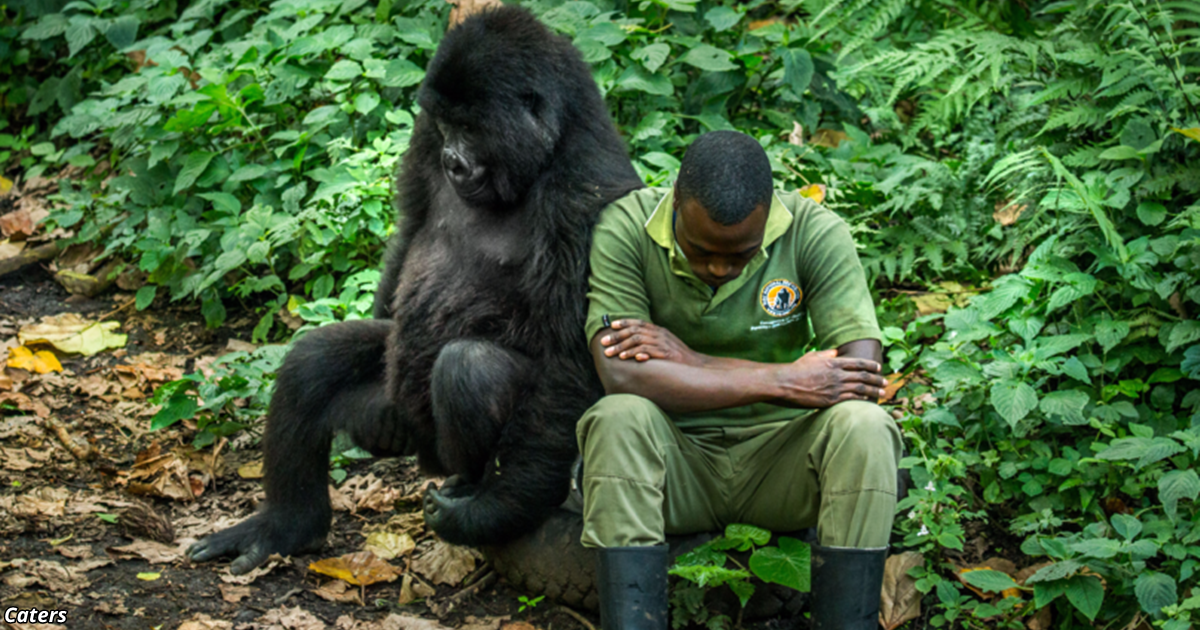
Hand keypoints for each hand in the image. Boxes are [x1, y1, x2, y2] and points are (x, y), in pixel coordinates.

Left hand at [599, 319, 702, 365]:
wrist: (697, 366)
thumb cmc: (679, 357)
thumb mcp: (665, 344)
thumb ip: (652, 340)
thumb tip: (634, 343)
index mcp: (659, 330)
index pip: (639, 323)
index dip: (624, 322)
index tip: (611, 325)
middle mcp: (660, 334)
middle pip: (634, 332)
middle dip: (617, 337)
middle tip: (603, 343)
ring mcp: (664, 344)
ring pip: (638, 341)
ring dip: (622, 348)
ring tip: (611, 354)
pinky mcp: (667, 355)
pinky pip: (650, 352)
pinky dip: (638, 354)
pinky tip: (629, 357)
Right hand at [771, 349, 886, 407]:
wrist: (786, 383)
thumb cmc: (797, 369)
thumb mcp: (812, 356)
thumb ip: (826, 353)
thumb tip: (836, 352)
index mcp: (833, 362)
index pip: (858, 363)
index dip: (870, 365)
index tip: (879, 367)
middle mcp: (837, 374)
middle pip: (863, 376)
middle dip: (876, 379)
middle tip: (885, 381)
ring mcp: (835, 387)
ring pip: (860, 388)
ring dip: (873, 390)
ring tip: (882, 392)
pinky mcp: (831, 400)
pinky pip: (851, 399)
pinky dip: (862, 399)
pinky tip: (869, 400)